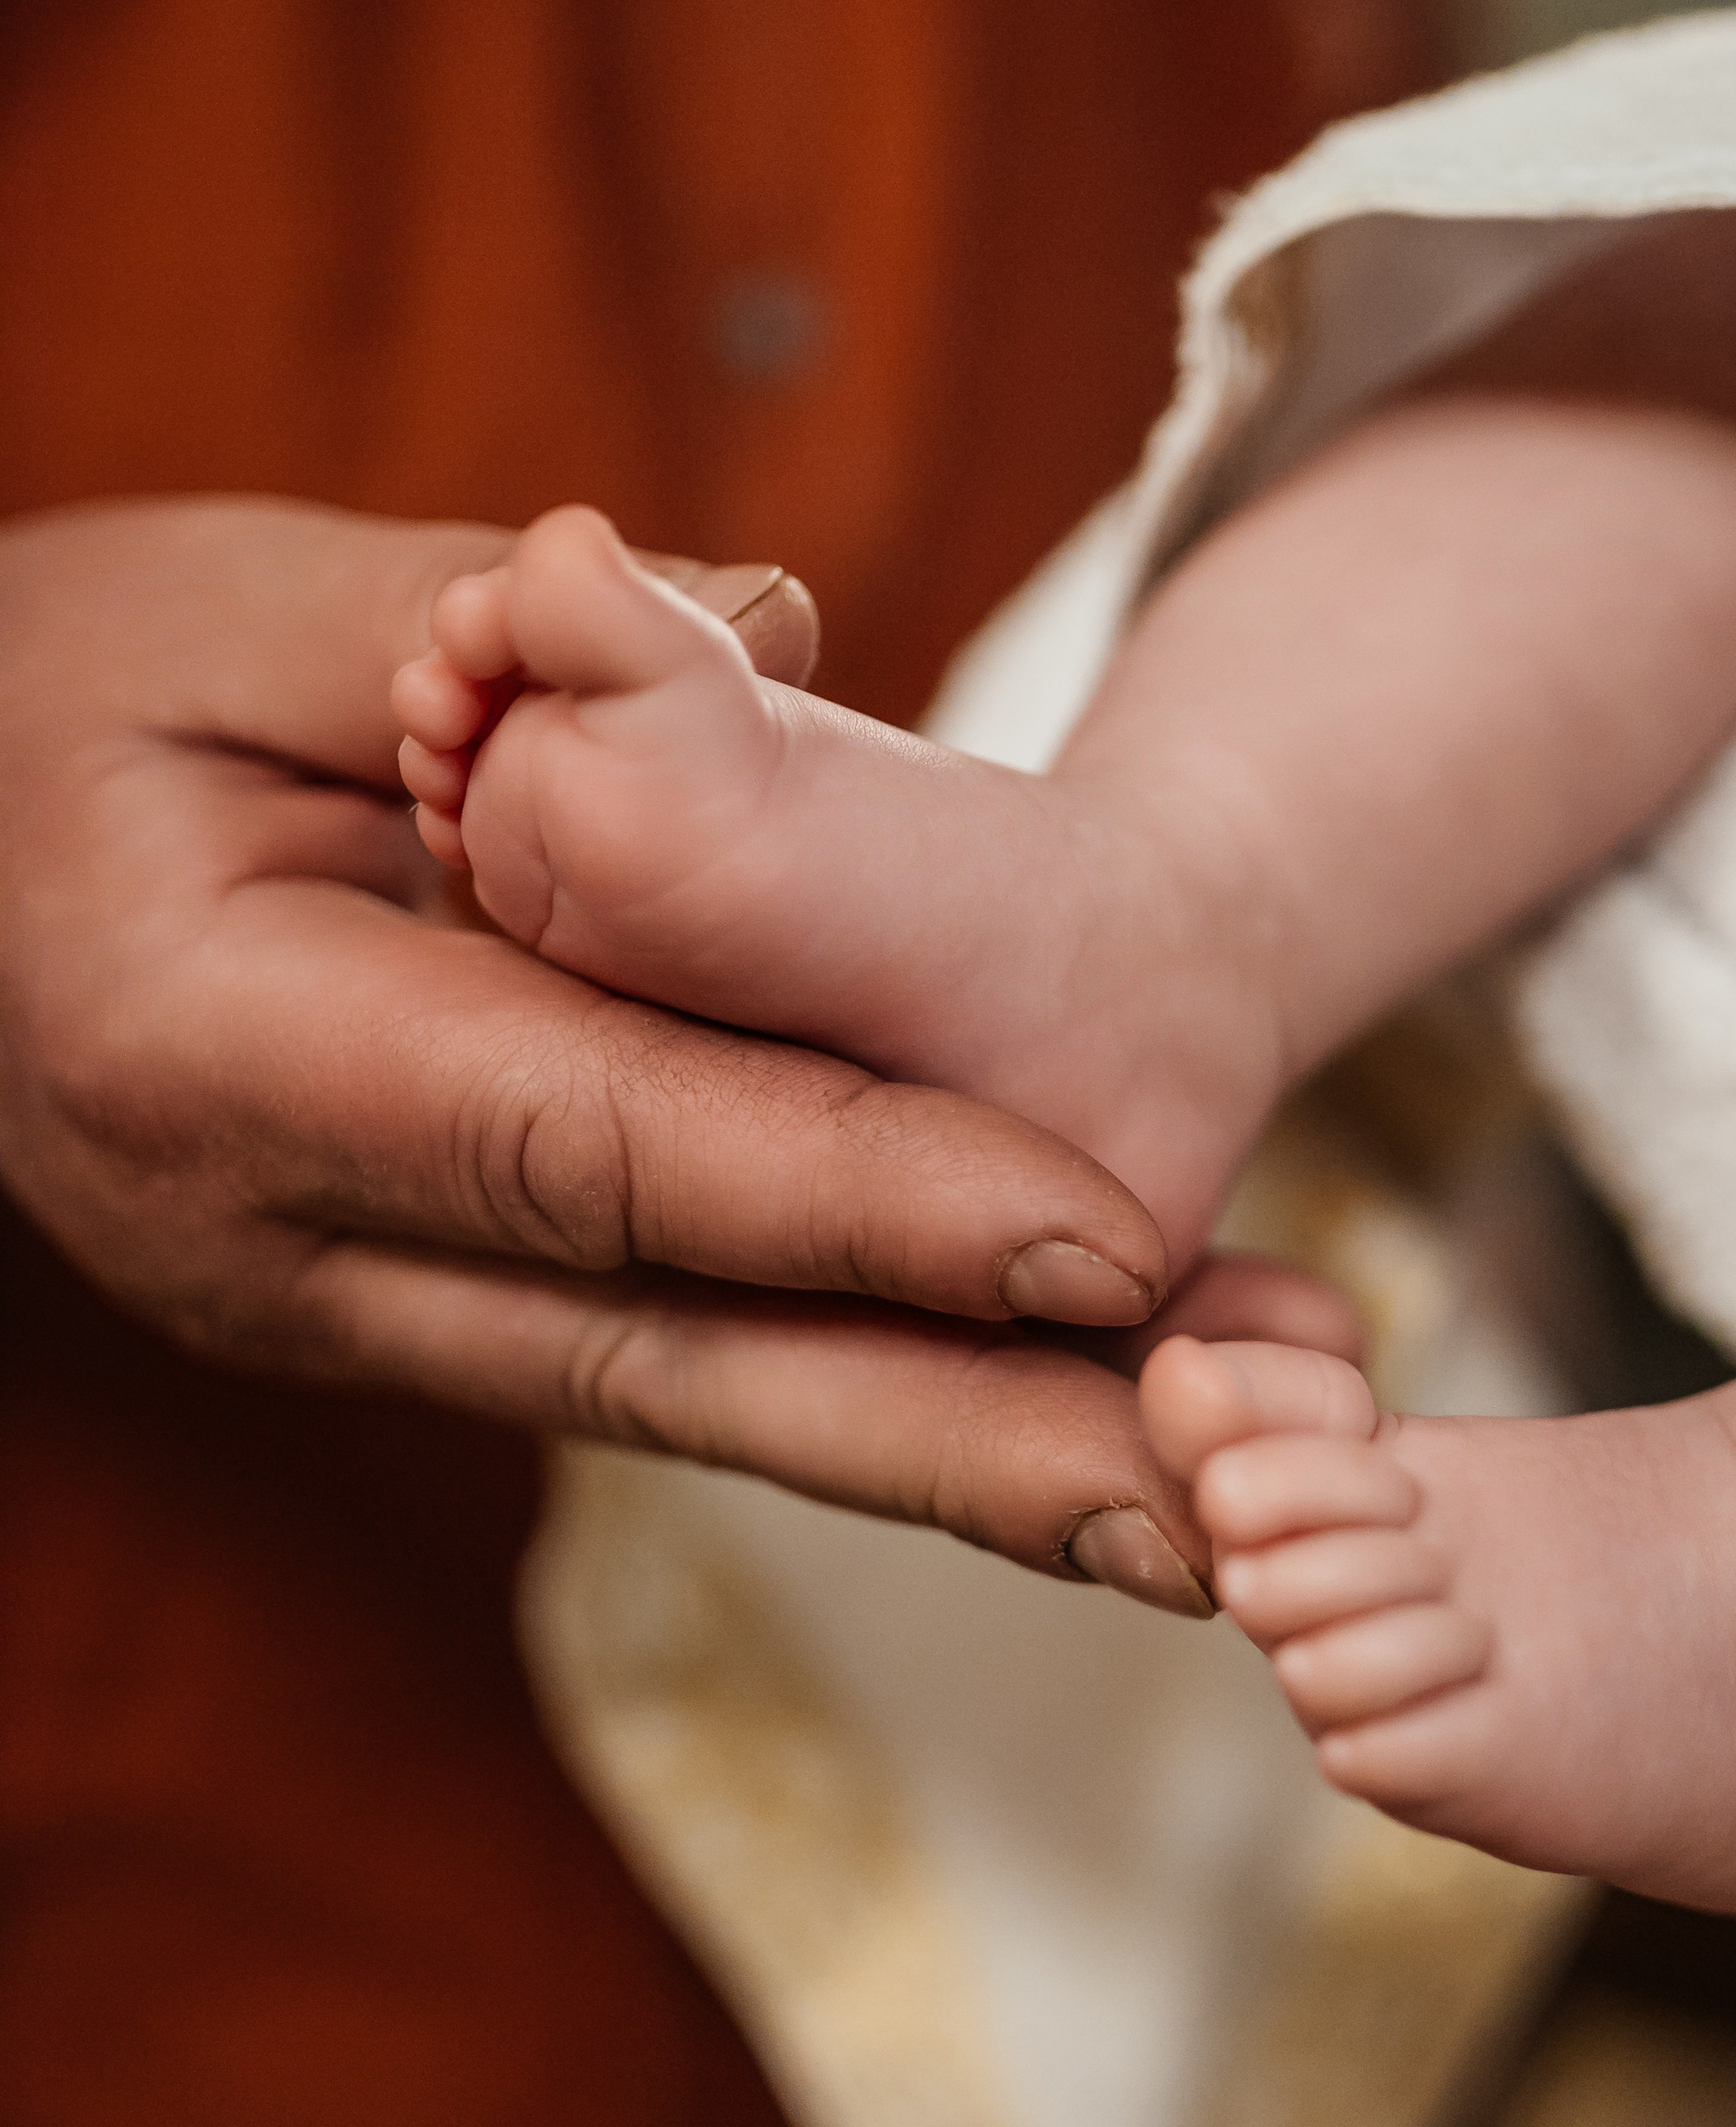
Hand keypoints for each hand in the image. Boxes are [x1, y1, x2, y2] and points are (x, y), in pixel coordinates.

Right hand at [0, 496, 1349, 1608]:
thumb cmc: (56, 701)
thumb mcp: (218, 613)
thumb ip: (466, 623)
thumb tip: (769, 621)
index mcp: (221, 1055)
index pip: (584, 1141)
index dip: (846, 1193)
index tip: (1096, 1246)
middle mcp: (286, 1246)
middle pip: (670, 1359)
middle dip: (958, 1437)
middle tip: (1227, 1505)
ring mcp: (344, 1312)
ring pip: (682, 1403)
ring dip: (945, 1462)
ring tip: (1201, 1513)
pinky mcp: (409, 1308)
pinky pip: (656, 1358)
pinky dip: (851, 1393)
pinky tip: (1042, 1432)